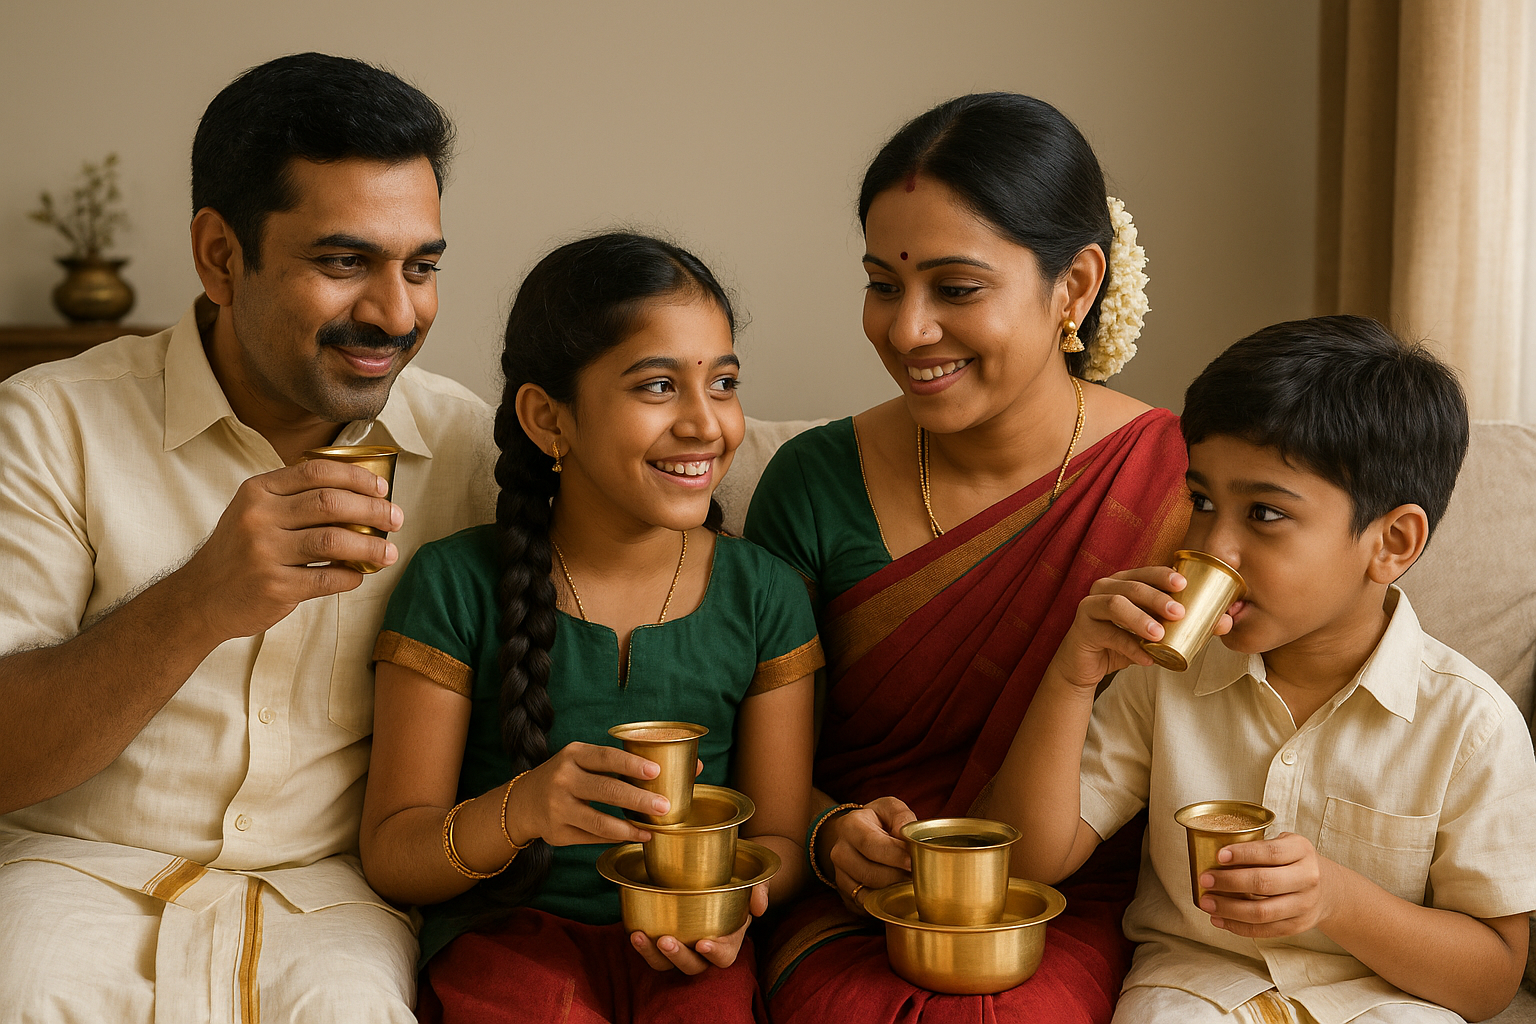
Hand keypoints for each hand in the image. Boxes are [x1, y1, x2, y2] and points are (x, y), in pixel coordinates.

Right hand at [175, 459, 403, 640]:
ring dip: (370, 546)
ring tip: (390, 553)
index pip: (316, 472)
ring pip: (334, 540)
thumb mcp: (253, 512)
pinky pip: (326, 577)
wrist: (200, 598)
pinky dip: (350, 576)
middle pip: (331, 503)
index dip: (356, 478)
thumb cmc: (238, 552)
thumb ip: (294, 499)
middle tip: (395, 519)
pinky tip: (359, 575)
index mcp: (258, 491)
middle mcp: (258, 517)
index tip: (382, 489)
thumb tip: (359, 495)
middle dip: (373, 510)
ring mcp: (264, 553)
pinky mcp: (274, 586)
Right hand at [502, 741, 664, 846]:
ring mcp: (558, 808)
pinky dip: (616, 838)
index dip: (632, 764)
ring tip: (651, 830)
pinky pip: (593, 838)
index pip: (606, 757)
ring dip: (629, 828)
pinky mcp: (557, 833)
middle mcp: (563, 780)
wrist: (523, 802)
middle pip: (607, 790)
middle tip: (664, 806)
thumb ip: (613, 764)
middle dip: (639, 799)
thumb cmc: (566, 776)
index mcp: (573, 755)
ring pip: (600, 822)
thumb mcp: (580, 759)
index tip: (656, 771)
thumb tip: (671, 771)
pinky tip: (633, 836)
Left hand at [629, 882, 768, 972]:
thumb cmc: (739, 874)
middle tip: (666, 940)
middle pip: (693, 966)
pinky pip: (651, 951)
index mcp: (730, 938)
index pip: (725, 956)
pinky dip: (642, 945)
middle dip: (679, 956)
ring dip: (652, 955)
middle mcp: (705, 947)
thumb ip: (760, 889)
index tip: (704, 943)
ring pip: (666, 964)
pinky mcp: (664, 936)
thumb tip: (759, 907)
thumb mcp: (754, 877)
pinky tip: (633, 930)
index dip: (715, 954)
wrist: (720, 869)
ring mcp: (683, 944)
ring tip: (640, 936)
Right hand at [823, 796, 915, 912]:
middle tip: (918, 877)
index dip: (895, 856)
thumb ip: (902, 817)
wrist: (853, 835)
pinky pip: (865, 905)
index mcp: (851, 826)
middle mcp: (840, 851)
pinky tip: (897, 893)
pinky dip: (883, 903)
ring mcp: (839, 875)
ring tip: (910, 884)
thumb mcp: (890, 808)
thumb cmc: (878, 821)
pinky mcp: (845, 894)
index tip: (914, 863)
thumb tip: (906, 834)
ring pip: (867, 893)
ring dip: (892, 892)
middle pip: (870, 873)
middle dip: (898, 878)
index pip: (872, 845)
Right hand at [1050, 566, 1232, 689]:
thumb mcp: (1154, 633)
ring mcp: (1090, 606)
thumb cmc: (1122, 642)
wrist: (1087, 666)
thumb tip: (1225, 622)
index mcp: (1124, 582)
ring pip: (1115, 604)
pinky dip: (1129, 647)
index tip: (1184, 584)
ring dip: (1140, 618)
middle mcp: (1105, 588)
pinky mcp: (1082, 628)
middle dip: (1157, 597)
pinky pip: (1107, 634)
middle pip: (1132, 585)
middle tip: (1179, 612)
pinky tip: (1146, 658)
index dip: (1163, 575)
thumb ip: (1184, 626)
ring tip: (1160, 634)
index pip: (1145, 572)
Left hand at [1199, 833, 1331, 937]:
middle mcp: (1307, 878)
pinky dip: (1238, 927)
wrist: (1328, 889)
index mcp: (1302, 851)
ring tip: (1207, 903)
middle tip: (1205, 880)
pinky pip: (1265, 930)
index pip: (1270, 853)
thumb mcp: (1285, 844)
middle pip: (1264, 883)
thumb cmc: (1294, 861)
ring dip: (1229, 909)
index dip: (1243, 854)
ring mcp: (1304, 905)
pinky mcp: (1298, 926)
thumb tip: (1215, 857)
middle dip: (1229, 882)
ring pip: (1262, 912)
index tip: (1218, 856)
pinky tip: (1219, 919)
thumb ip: (1258, 847)